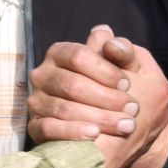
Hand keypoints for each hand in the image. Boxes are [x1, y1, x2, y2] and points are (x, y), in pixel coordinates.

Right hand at [28, 25, 167, 167]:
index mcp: (60, 53)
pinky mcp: (35, 127)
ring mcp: (36, 102)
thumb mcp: (127, 69)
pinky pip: (49, 129)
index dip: (105, 70)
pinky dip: (73, 132)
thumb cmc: (117, 92)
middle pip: (72, 84)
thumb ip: (121, 51)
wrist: (111, 131)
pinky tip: (95, 134)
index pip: (78, 56)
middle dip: (106, 98)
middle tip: (132, 109)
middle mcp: (43, 75)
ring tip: (125, 125)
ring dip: (99, 118)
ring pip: (64, 108)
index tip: (127, 84)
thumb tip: (106, 33)